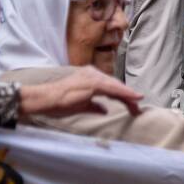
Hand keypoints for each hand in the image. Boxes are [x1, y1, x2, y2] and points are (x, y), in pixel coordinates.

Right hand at [20, 66, 142, 116]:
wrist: (45, 99)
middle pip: (116, 86)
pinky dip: (125, 93)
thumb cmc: (58, 103)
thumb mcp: (81, 105)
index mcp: (90, 77)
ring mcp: (92, 77)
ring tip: (138, 106)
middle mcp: (92, 73)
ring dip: (129, 97)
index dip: (123, 97)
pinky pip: (113, 88)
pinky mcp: (92, 83)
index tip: (133, 106)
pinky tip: (134, 98)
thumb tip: (105, 110)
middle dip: (128, 98)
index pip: (111, 87)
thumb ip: (94, 106)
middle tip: (138, 110)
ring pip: (116, 87)